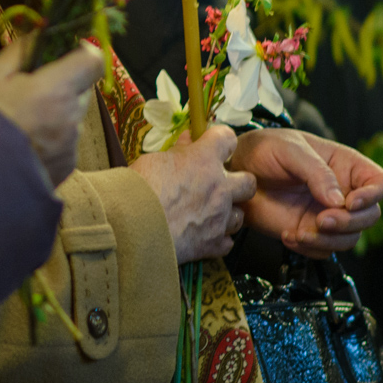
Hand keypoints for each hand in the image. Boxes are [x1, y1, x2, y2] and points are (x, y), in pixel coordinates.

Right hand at [0, 39, 102, 186]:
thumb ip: (22, 50)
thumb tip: (42, 31)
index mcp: (54, 92)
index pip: (93, 61)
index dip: (82, 53)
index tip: (65, 53)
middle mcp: (70, 120)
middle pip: (84, 89)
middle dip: (66, 83)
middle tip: (34, 88)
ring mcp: (70, 146)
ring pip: (75, 116)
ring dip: (59, 111)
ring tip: (26, 120)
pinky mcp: (67, 167)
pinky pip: (68, 141)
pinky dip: (54, 136)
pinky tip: (27, 141)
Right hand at [131, 125, 256, 261]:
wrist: (133, 226)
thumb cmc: (138, 190)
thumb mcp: (154, 160)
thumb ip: (177, 152)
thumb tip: (187, 141)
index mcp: (204, 160)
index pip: (227, 138)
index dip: (222, 141)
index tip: (215, 145)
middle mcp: (219, 188)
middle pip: (248, 182)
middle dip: (238, 183)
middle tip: (221, 185)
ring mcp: (219, 217)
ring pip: (240, 215)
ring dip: (227, 214)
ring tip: (210, 214)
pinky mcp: (213, 244)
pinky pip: (227, 242)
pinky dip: (217, 239)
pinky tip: (204, 236)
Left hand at [230, 128, 382, 257]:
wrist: (236, 173)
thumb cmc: (262, 151)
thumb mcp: (289, 149)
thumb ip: (315, 171)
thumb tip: (337, 200)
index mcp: (344, 165)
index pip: (379, 182)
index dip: (373, 195)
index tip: (349, 202)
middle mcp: (342, 192)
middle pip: (369, 216)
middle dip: (349, 223)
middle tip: (321, 220)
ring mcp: (327, 214)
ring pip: (350, 238)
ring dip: (329, 241)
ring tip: (300, 232)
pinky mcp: (310, 233)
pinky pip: (324, 251)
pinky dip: (310, 249)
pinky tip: (288, 236)